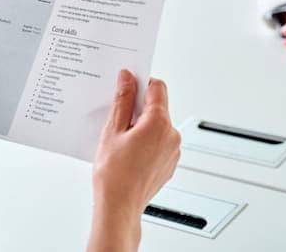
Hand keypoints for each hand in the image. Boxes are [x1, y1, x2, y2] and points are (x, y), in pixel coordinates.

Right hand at [87, 71, 180, 251]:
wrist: (119, 206)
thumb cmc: (114, 174)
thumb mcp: (113, 130)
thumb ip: (122, 100)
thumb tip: (127, 79)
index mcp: (159, 123)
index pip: (157, 87)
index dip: (141, 82)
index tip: (128, 84)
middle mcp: (172, 135)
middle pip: (158, 106)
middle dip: (139, 106)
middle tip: (118, 116)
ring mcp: (173, 150)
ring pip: (158, 125)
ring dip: (142, 125)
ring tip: (121, 139)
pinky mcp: (170, 162)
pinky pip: (160, 142)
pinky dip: (146, 140)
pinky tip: (129, 151)